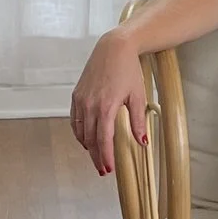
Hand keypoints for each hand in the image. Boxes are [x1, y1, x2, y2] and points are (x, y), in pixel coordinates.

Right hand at [70, 27, 149, 175]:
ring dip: (87, 147)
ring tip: (96, 157)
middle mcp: (90, 105)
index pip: (103, 139)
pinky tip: (86, 139)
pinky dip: (79, 132)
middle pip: (90, 139)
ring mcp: (80, 100)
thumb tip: (142, 142)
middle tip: (103, 170)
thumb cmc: (128, 70)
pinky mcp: (76, 95)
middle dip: (96, 156)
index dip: (106, 156)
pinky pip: (75, 120)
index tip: (109, 169)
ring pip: (80, 131)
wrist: (114, 48)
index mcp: (106, 107)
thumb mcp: (138, 96)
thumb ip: (138, 121)